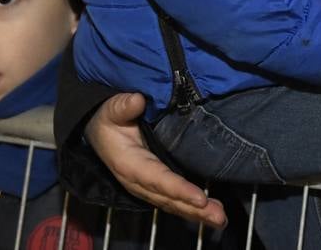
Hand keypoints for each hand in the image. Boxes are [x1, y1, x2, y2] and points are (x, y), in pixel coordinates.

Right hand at [85, 92, 226, 228]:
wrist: (99, 132)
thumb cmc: (109, 120)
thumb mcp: (112, 110)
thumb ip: (123, 106)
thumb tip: (137, 100)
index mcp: (129, 163)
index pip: (157, 178)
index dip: (178, 189)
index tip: (200, 198)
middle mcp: (138, 181)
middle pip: (169, 198)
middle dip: (195, 209)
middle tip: (219, 216)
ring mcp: (147, 188)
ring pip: (173, 204)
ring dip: (198, 214)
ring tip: (220, 219)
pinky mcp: (155, 188)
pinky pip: (174, 202)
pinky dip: (193, 210)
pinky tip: (211, 214)